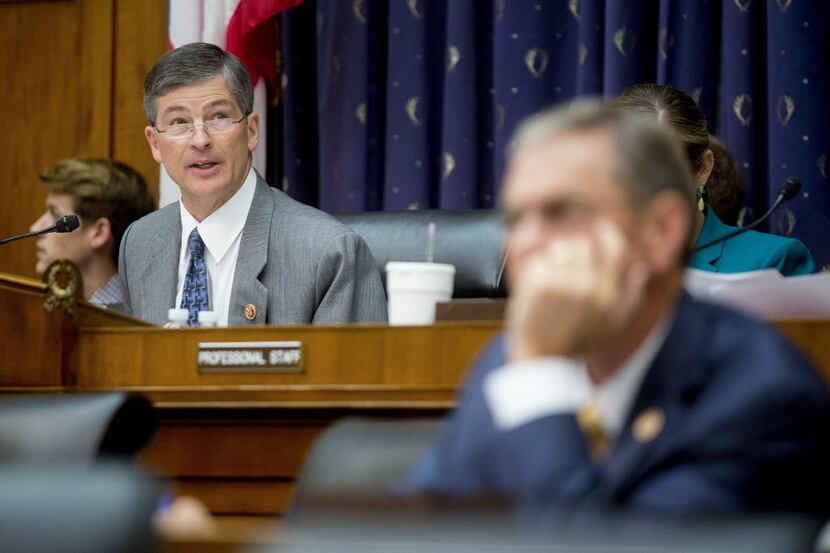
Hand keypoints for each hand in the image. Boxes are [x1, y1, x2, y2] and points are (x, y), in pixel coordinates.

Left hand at [506, 219, 647, 361]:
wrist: (542, 359)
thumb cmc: (577, 343)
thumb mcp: (613, 325)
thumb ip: (630, 296)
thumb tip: (641, 268)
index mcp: (608, 294)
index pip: (615, 248)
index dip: (608, 234)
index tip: (601, 230)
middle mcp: (587, 286)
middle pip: (584, 243)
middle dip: (576, 251)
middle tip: (568, 268)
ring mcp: (561, 283)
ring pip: (560, 247)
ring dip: (556, 257)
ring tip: (553, 279)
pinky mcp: (537, 283)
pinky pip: (539, 258)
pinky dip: (537, 268)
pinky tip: (538, 288)